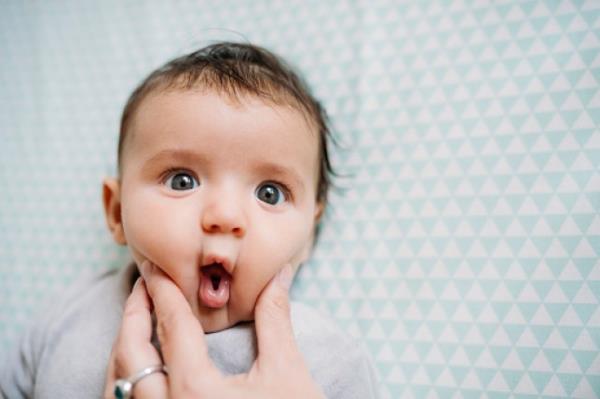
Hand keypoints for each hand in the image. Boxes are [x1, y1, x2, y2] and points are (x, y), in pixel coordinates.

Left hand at [104, 261, 324, 398]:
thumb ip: (276, 321)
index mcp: (196, 392)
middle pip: (130, 352)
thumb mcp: (288, 375)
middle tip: (146, 283)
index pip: (172, 326)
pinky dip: (127, 375)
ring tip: (139, 316)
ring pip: (118, 381)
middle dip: (134, 311)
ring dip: (124, 343)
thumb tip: (278, 276)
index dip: (165, 290)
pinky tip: (142, 364)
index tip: (157, 267)